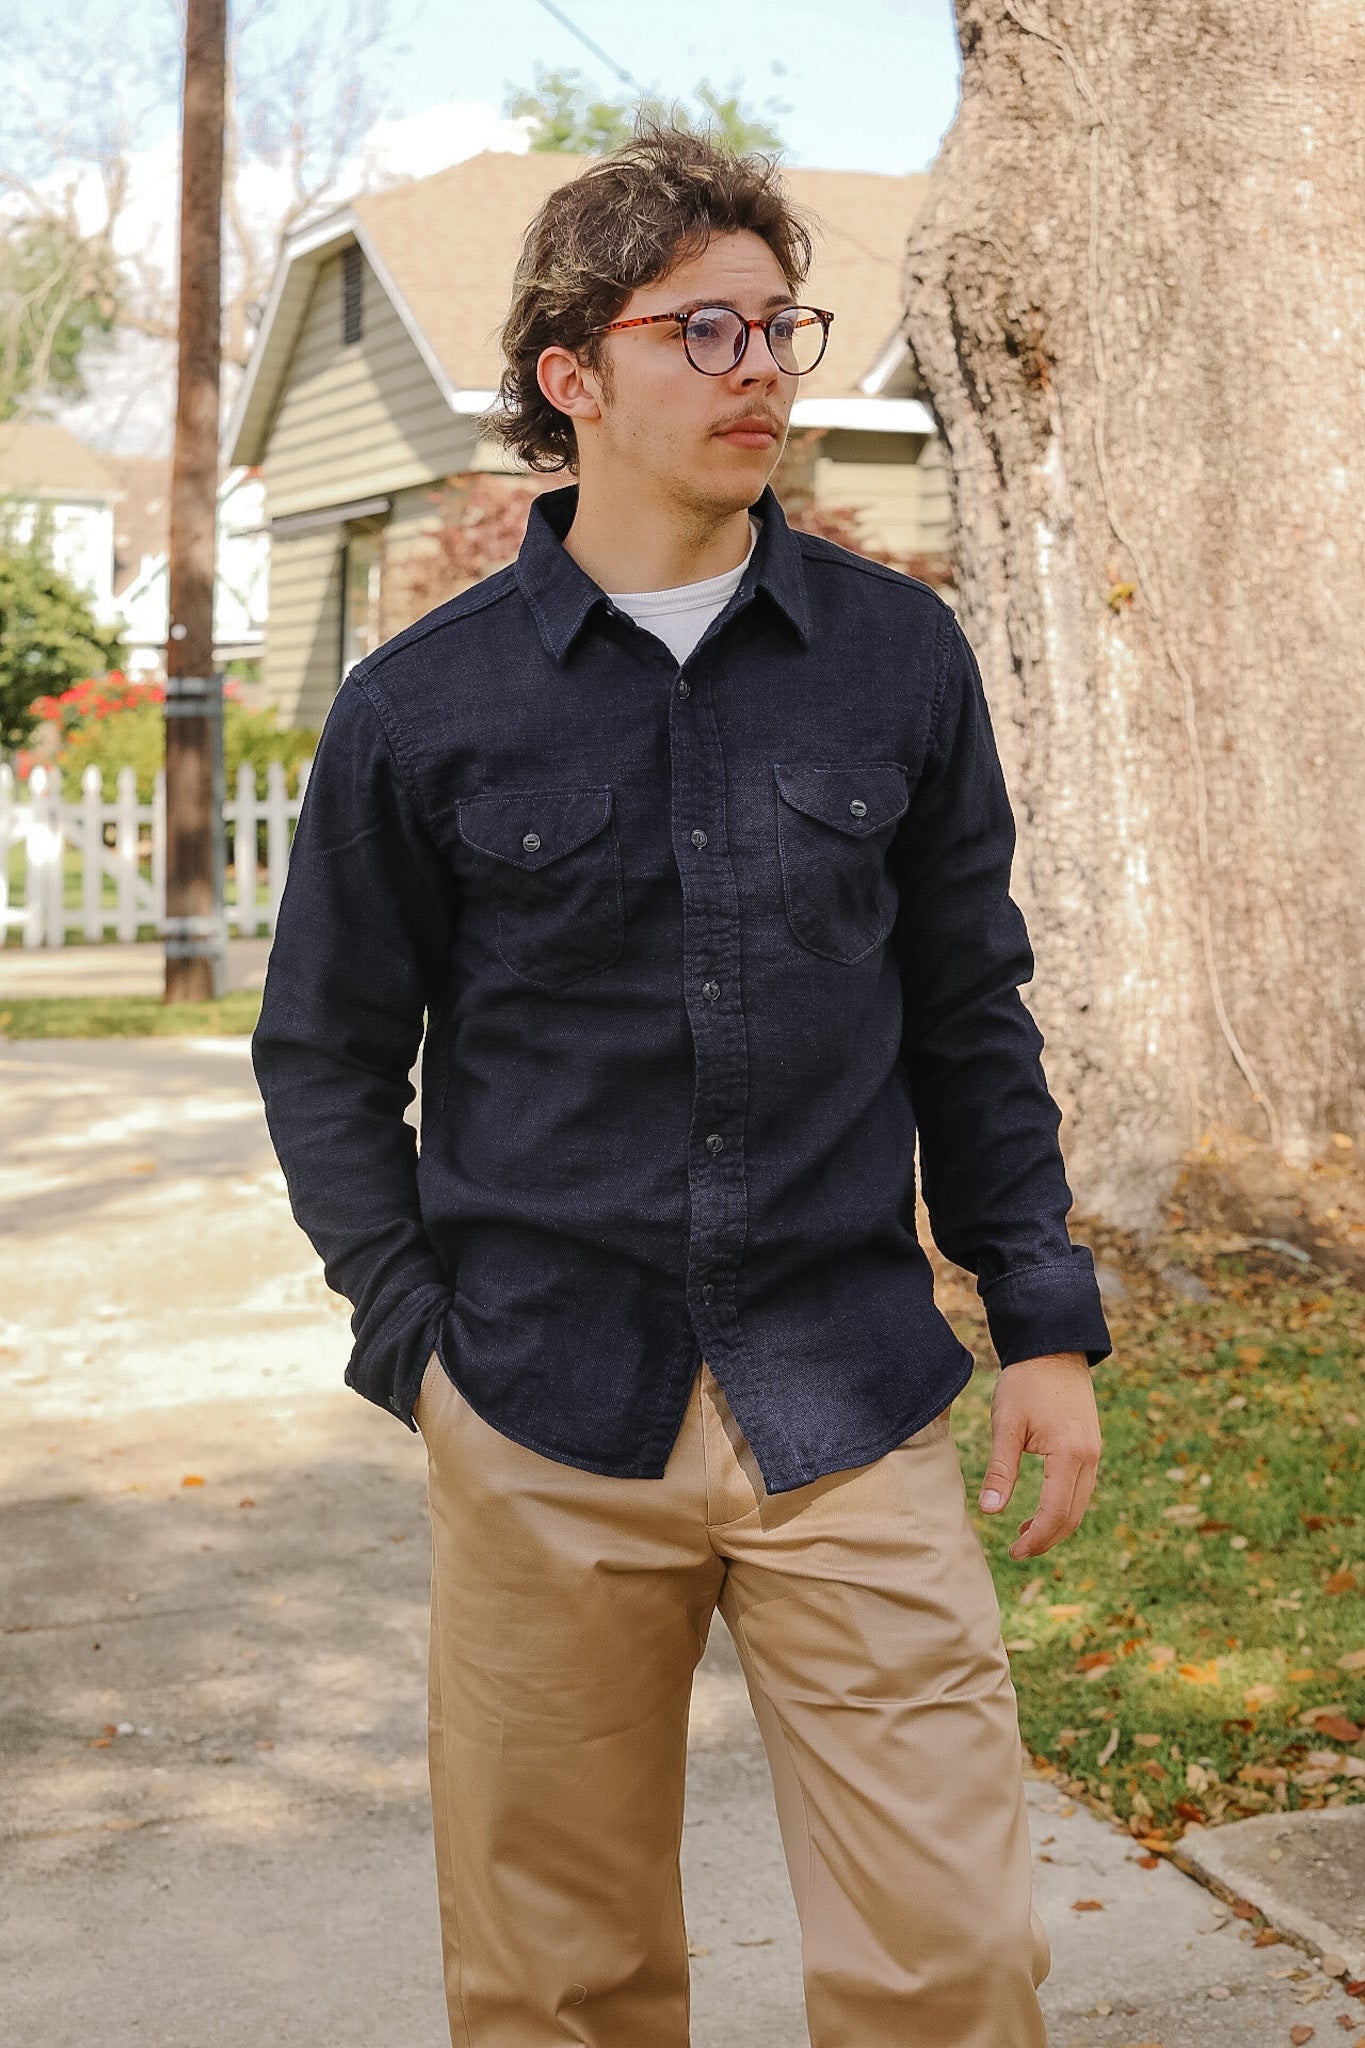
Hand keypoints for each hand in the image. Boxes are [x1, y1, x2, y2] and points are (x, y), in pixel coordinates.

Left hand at [976, 1352, 1101, 1559]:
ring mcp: (1094, 1452)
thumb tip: (990, 1512)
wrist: (1053, 1348)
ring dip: (1055, 1525)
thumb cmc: (1026, 1382)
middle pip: (1072, 1516)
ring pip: (1080, 1505)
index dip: (1035, 1539)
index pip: (1055, 1514)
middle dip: (1046, 1539)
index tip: (1013, 1552)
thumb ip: (1000, 1470)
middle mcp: (1089, 1458)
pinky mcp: (1090, 1446)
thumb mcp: (1006, 1424)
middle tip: (1017, 1551)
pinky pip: (1081, 1488)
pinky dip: (1063, 1506)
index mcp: (1069, 1455)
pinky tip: (1040, 1508)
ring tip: (1025, 1534)